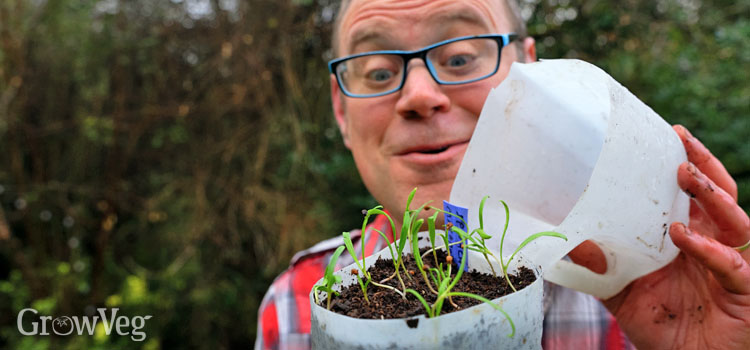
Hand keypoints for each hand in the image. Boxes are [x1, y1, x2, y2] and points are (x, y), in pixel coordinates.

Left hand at [601, 125, 749, 348]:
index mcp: (692, 237)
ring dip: (708, 194)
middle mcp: (716, 243)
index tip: (665, 136)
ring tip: (682, 174)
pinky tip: (682, 235)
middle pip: (719, 193)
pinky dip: (708, 248)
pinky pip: (732, 264)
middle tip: (679, 139)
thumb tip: (565, 242)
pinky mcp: (745, 289)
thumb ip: (599, 267)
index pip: (692, 194)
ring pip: (733, 217)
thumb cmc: (664, 327)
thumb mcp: (622, 292)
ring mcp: (734, 263)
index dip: (685, 163)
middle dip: (702, 164)